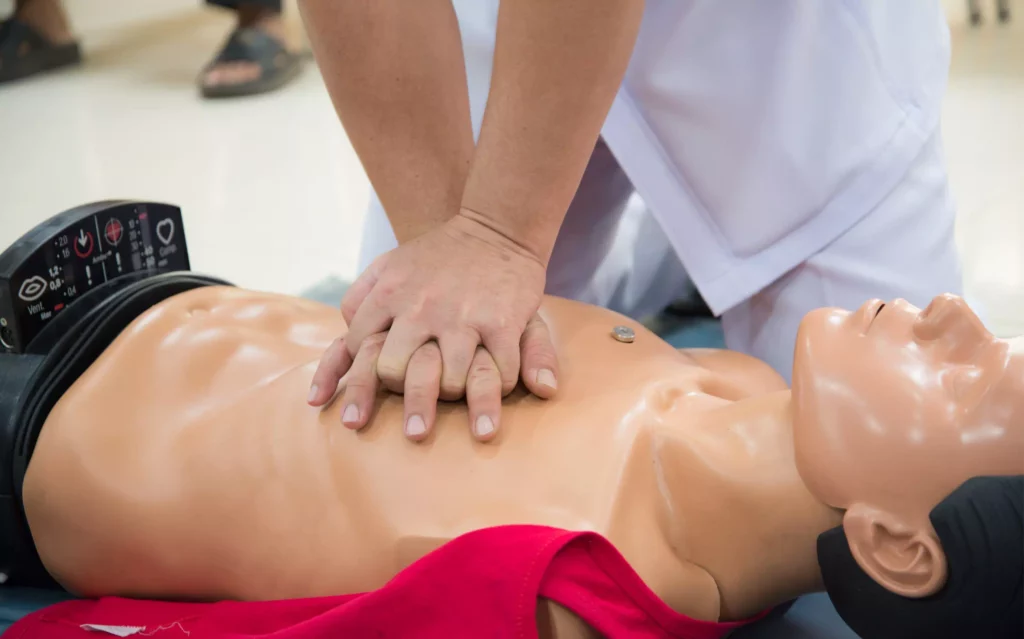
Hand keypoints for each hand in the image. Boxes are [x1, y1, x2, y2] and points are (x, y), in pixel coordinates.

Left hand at [307, 213, 559, 439]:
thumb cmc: (438, 254)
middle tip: (413, 429)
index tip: (361, 410)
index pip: (358, 348)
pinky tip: (500, 393)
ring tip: (466, 425)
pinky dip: (500, 389)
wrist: (495, 227)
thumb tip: (342, 336)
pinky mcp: (502, 321)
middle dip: (403, 401)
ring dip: (456, 402)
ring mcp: (462, 316)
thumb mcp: (389, 263)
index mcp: (388, 294)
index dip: (359, 381)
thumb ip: (359, 296)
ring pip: (450, 381)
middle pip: (396, 372)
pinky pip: (499, 370)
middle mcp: (420, 308)